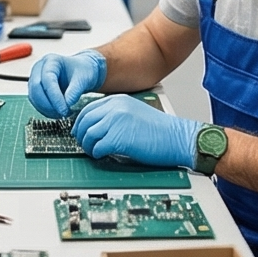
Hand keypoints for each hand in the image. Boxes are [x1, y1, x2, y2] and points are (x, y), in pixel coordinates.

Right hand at [27, 49, 106, 118]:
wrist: (81, 72)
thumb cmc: (83, 72)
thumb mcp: (83, 79)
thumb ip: (75, 90)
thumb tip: (67, 104)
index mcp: (51, 60)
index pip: (47, 79)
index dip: (54, 97)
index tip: (64, 110)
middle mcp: (39, 68)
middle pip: (36, 88)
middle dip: (48, 104)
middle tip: (63, 114)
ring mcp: (35, 78)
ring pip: (34, 97)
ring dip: (47, 109)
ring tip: (63, 114)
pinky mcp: (35, 89)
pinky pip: (36, 102)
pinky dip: (45, 111)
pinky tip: (58, 113)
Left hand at [70, 94, 201, 166]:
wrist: (177, 138)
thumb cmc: (160, 129)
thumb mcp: (135, 111)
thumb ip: (117, 114)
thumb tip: (98, 125)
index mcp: (118, 101)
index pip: (88, 109)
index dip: (81, 122)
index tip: (80, 131)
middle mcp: (115, 108)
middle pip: (84, 120)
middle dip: (80, 134)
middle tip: (84, 144)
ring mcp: (116, 122)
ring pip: (87, 134)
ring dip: (88, 146)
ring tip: (94, 152)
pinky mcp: (118, 139)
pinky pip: (97, 147)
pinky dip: (96, 153)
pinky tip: (102, 155)